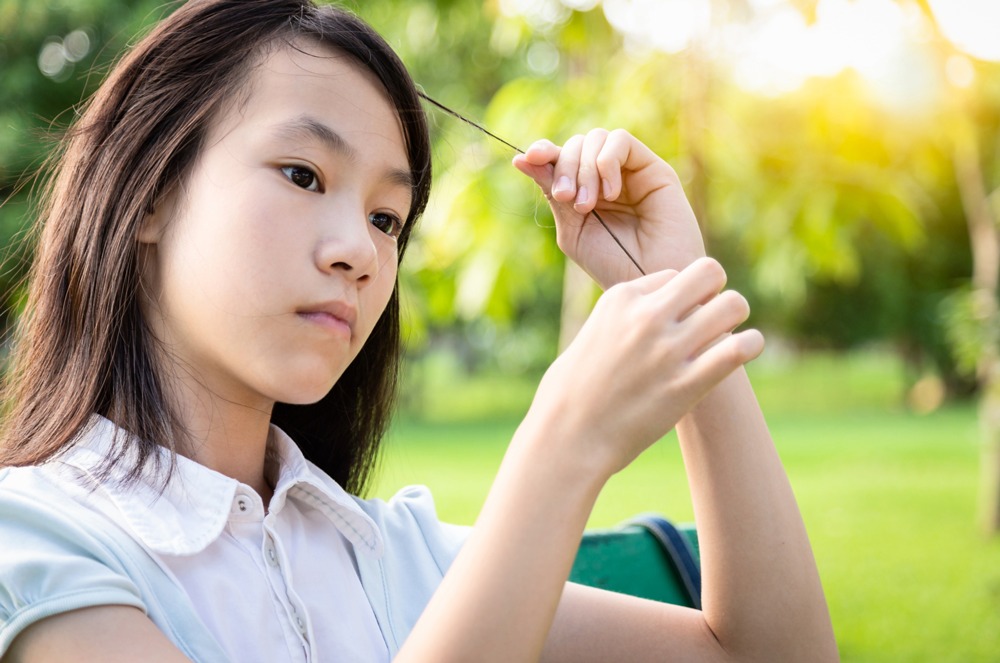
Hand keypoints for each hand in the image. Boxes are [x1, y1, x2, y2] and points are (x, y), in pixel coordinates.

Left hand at [512, 129, 704, 289]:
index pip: (559, 158)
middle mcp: (605, 177)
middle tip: (567, 198)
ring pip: (596, 138)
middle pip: (575, 145)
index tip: (528, 158)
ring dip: (584, 168)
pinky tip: (611, 192)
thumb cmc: (613, 263)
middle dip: (563, 167)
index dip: (542, 152)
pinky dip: (606, 161)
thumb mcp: (573, 229)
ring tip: (588, 204)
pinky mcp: (652, 167)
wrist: (651, 279)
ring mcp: (629, 171)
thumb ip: (552, 193)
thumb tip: (521, 158)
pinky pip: (620, 140)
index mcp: (584, 191)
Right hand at [523, 258, 763, 476]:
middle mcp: (647, 317)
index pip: (672, 274)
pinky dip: (752, 344)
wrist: (567, 436)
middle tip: (711, 315)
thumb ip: (626, 315)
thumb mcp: (593, 333)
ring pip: (733, 305)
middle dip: (716, 290)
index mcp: (621, 298)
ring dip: (736, 316)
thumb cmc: (573, 391)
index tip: (674, 320)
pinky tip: (748, 348)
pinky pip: (738, 349)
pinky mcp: (686, 384)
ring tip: (727, 334)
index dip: (678, 297)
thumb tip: (659, 309)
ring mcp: (668, 350)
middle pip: (709, 272)